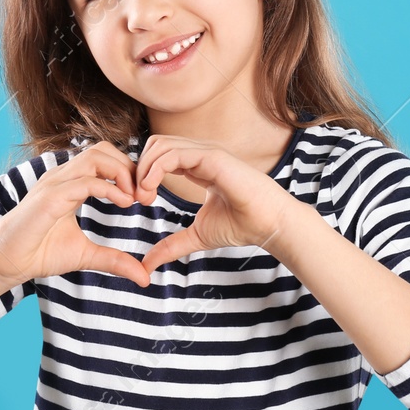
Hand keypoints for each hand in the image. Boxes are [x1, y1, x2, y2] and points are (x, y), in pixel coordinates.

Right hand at [0, 142, 151, 288]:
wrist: (7, 263)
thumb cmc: (40, 253)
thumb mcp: (86, 255)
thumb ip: (115, 260)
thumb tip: (144, 277)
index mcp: (70, 182)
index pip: (105, 159)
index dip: (129, 172)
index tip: (144, 197)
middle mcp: (63, 176)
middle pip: (104, 149)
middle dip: (129, 167)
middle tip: (144, 195)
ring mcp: (55, 183)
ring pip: (95, 156)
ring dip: (122, 173)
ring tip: (134, 198)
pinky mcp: (50, 197)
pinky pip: (85, 181)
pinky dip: (109, 188)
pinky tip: (123, 203)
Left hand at [133, 134, 296, 277]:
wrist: (270, 225)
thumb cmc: (241, 226)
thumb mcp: (197, 236)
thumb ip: (171, 246)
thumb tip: (147, 265)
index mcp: (198, 166)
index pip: (160, 156)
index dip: (144, 174)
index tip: (141, 201)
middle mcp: (200, 154)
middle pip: (155, 144)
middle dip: (139, 168)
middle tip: (139, 198)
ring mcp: (206, 152)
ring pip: (161, 144)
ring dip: (144, 168)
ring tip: (145, 196)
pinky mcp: (212, 157)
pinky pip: (174, 153)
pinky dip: (155, 169)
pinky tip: (151, 189)